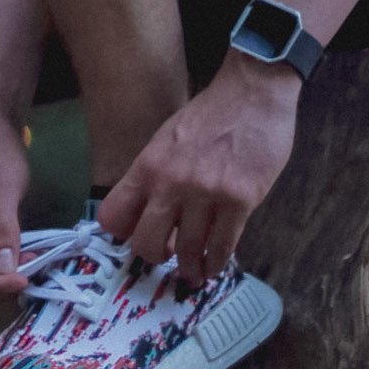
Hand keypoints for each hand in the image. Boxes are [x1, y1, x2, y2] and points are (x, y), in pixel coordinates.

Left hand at [97, 57, 299, 287]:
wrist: (253, 94)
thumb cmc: (211, 114)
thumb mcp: (167, 138)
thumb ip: (155, 173)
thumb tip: (151, 210)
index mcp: (148, 165)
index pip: (114, 215)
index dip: (122, 233)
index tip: (135, 236)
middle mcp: (171, 184)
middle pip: (147, 242)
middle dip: (155, 257)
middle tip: (167, 258)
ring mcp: (206, 195)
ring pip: (188, 250)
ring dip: (189, 268)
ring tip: (193, 274)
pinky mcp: (240, 201)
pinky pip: (223, 245)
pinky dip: (216, 262)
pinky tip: (215, 266)